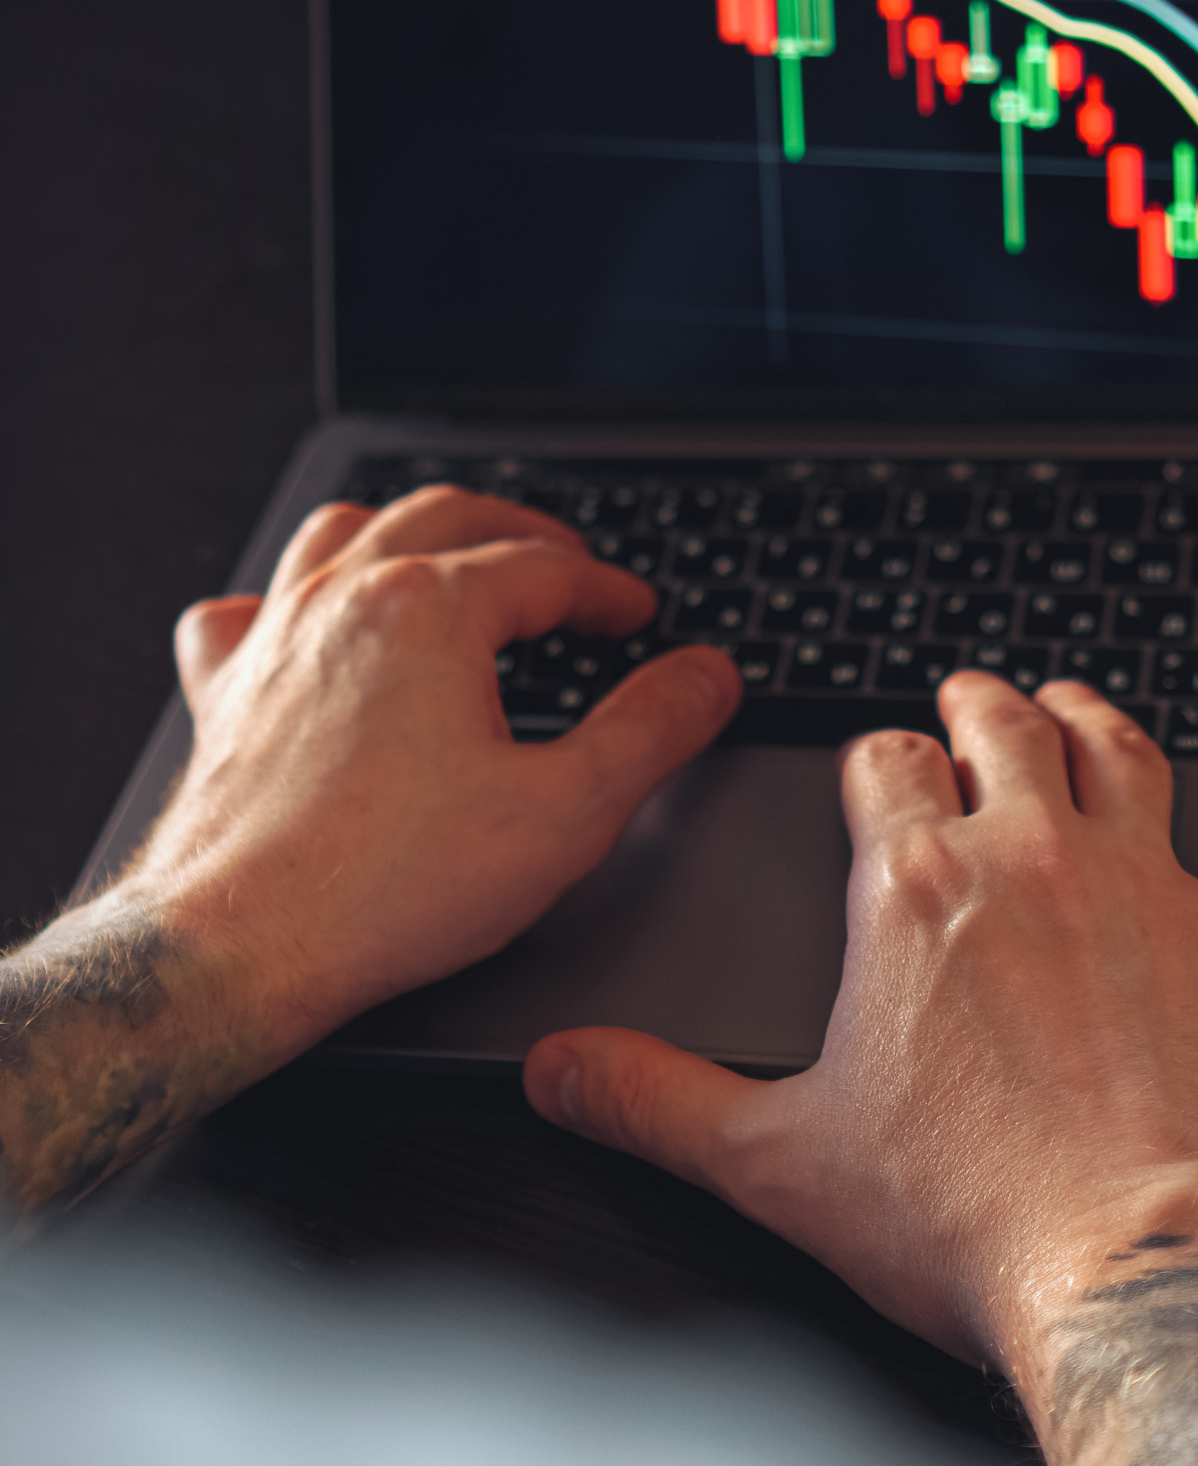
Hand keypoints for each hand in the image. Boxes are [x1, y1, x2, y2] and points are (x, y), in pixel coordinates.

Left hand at [134, 487, 739, 1057]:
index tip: (635, 613)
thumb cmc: (384, 888)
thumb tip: (704, 677)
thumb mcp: (564, 811)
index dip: (606, 589)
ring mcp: (274, 640)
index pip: (543, 569)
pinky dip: (285, 597)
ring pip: (343, 533)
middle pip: (445, 519)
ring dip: (410, 533)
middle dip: (520, 534)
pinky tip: (305, 623)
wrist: (243, 945)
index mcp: (427, 611)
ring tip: (451, 558)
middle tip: (567, 566)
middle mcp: (343, 601)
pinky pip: (244, 608)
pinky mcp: (225, 695)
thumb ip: (650, 731)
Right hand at [524, 676, 1197, 1373]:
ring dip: (1093, 719)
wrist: (1141, 1274)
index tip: (875, 773)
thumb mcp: (776, 1164)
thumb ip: (655, 1101)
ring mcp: (1141, 886)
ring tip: (1077, 706)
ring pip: (1121, 752)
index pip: (879, 767)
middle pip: (1000, 732)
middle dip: (977, 708)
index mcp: (912, 895)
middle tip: (970, 701)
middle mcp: (1028, 862)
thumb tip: (565, 1070)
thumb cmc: (973, 1220)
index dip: (872, 762)